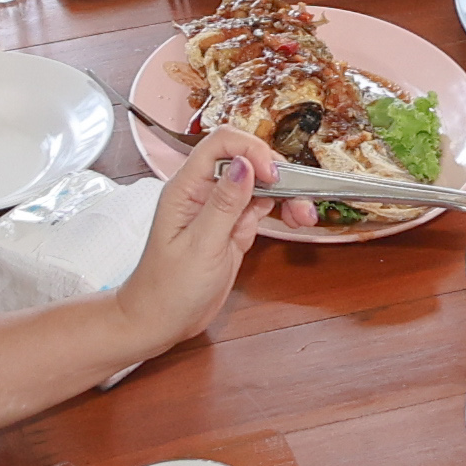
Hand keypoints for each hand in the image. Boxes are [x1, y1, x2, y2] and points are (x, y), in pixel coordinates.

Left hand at [112, 128, 302, 357]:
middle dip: (277, 173)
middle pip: (246, 161)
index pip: (220, 145)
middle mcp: (204, 192)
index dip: (251, 150)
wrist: (160, 321)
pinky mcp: (233, 227)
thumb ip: (224, 204)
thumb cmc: (169, 288)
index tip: (273, 175)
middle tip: (300, 199)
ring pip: (259, 185)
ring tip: (304, 216)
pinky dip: (281, 211)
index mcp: (187, 188)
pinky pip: (261, 208)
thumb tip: (244, 164)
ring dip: (286, 193)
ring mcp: (220, 210)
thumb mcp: (200, 247)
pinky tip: (294, 220)